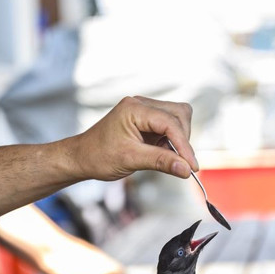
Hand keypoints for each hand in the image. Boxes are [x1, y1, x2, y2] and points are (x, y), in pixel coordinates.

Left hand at [68, 96, 196, 181]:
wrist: (82, 157)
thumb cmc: (99, 156)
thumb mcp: (131, 160)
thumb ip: (161, 162)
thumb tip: (186, 169)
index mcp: (134, 109)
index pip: (170, 123)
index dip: (184, 145)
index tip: (192, 166)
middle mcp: (141, 104)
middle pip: (179, 115)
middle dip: (183, 140)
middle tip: (181, 164)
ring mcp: (144, 110)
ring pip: (178, 118)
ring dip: (179, 140)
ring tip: (169, 158)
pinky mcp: (147, 120)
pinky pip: (170, 126)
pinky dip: (172, 141)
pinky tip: (163, 154)